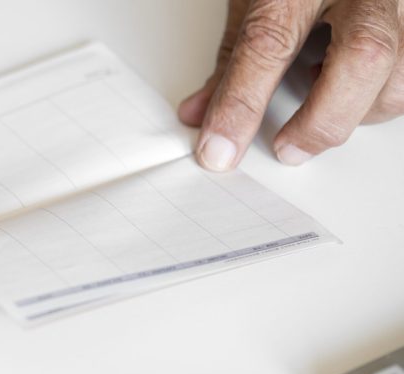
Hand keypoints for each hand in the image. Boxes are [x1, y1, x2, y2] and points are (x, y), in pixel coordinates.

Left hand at [178, 0, 403, 169]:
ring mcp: (403, 2)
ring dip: (359, 111)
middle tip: (286, 148)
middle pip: (365, 56)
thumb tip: (200, 112)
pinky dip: (384, 93)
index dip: (240, 103)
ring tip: (322, 109)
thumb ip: (232, 55)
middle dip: (323, 119)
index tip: (218, 147)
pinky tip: (354, 86)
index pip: (268, 43)